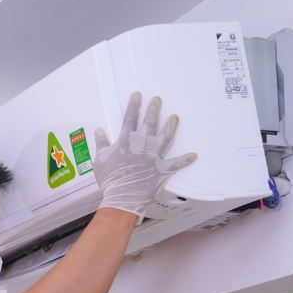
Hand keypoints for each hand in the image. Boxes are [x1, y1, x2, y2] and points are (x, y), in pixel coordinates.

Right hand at [93, 92, 196, 219]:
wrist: (122, 197)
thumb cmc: (109, 180)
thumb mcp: (99, 159)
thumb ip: (101, 143)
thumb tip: (98, 130)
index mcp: (125, 141)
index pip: (129, 118)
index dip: (134, 106)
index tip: (138, 95)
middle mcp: (141, 145)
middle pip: (149, 123)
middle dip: (154, 109)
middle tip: (158, 99)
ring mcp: (153, 156)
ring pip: (164, 137)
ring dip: (170, 126)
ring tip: (175, 117)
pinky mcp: (161, 169)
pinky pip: (176, 164)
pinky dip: (185, 160)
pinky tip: (194, 155)